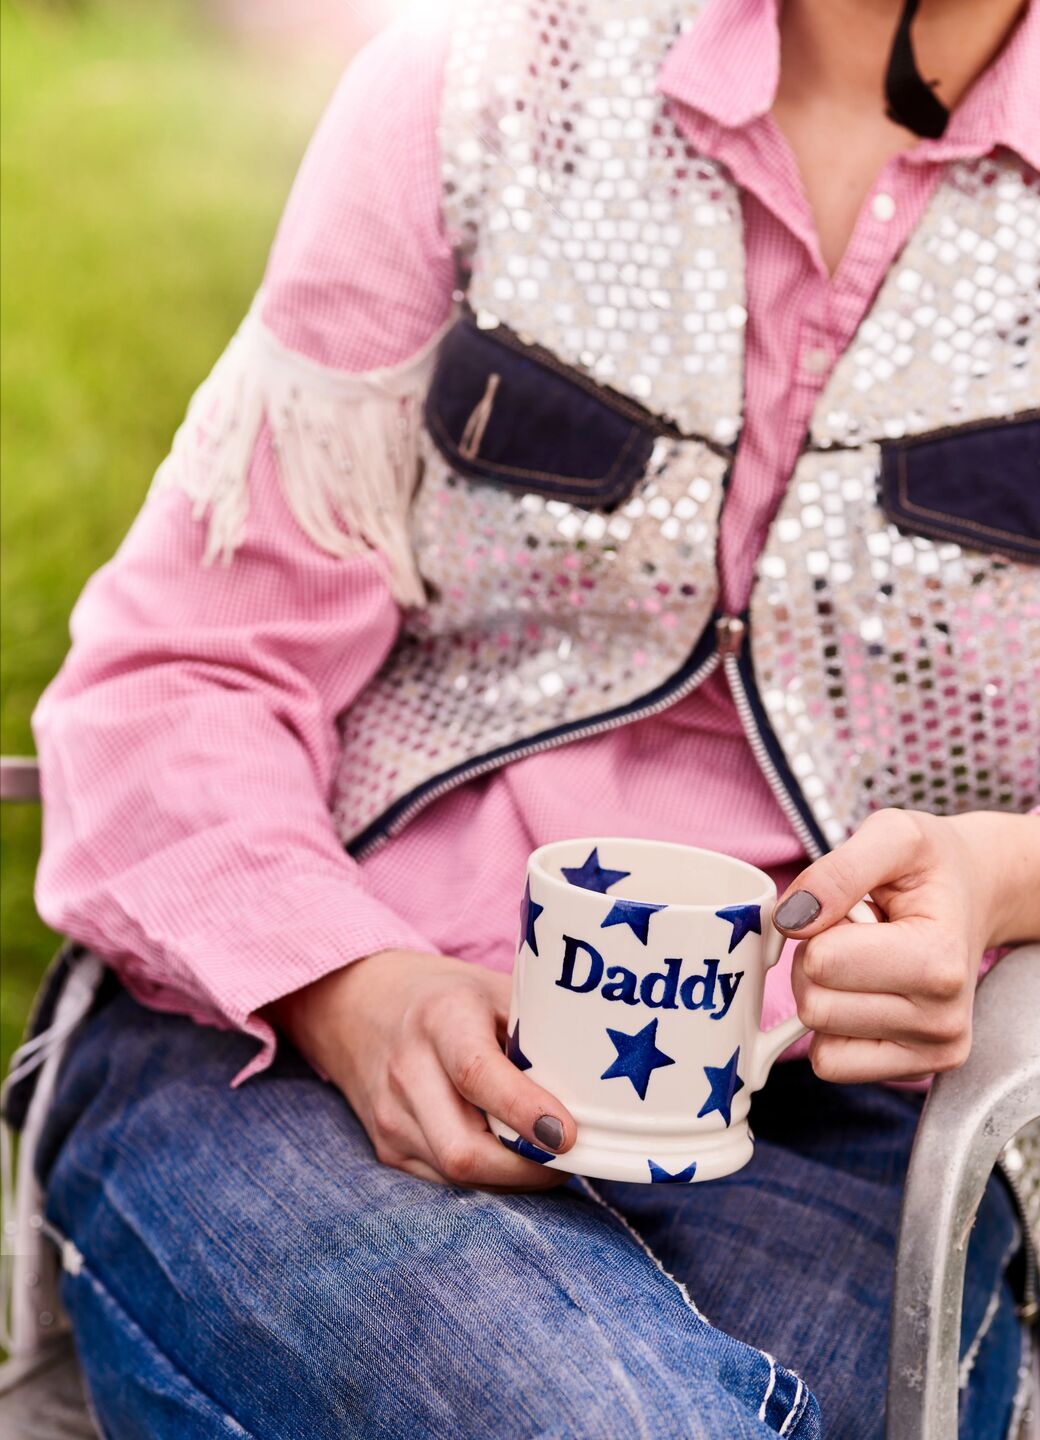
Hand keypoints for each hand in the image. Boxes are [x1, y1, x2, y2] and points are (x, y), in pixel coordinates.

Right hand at [268, 950, 576, 1189]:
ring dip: (512, 1178)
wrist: (359, 1005)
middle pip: (463, 1149)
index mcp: (440, 1018)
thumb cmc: (446, 996)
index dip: (525, 1111)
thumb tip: (601, 1079)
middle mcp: (407, 1070)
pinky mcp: (386, 1148)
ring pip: (457, 1175)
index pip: (478, 1074)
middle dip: (527, 1169)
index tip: (568, 1135)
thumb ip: (537, 1030)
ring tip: (548, 1157)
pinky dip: (486, 1179)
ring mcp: (391, 1116)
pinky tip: (511, 1159)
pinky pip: (444, 1182)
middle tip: (572, 1158)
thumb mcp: (493, 990)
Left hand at [774, 808, 1039, 1083]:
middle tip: (856, 935)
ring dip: (826, 993)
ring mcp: (932, 1051)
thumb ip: (837, 871)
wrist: (976, 895)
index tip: (852, 910)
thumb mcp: (892, 835)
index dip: (816, 926)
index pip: (821, 962)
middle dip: (816, 962)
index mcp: (939, 961)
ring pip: (819, 1036)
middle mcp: (942, 1020)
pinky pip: (832, 1062)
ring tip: (866, 960)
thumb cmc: (932, 868)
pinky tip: (865, 993)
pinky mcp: (915, 1070)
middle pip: (814, 1006)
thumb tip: (790, 920)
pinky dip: (832, 1028)